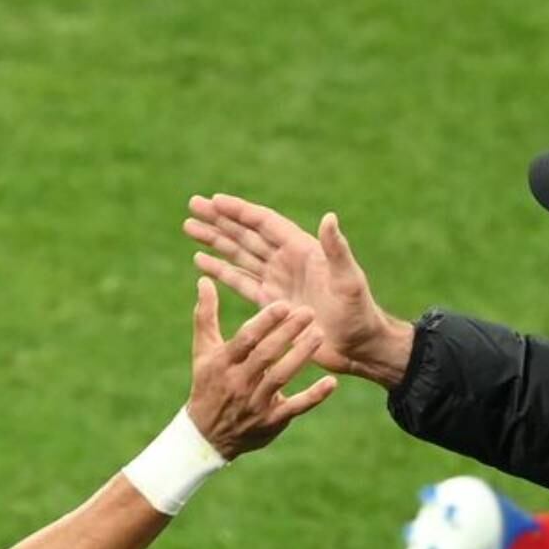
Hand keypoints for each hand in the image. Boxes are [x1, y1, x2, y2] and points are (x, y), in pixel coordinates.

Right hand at [184, 276, 336, 457]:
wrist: (207, 435)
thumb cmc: (208, 383)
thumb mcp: (203, 350)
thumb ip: (206, 315)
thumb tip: (204, 280)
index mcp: (223, 362)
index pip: (245, 338)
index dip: (264, 321)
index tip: (283, 303)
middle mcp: (239, 382)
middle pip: (266, 355)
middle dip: (287, 333)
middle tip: (309, 312)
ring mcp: (256, 403)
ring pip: (281, 377)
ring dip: (301, 356)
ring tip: (320, 335)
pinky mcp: (272, 421)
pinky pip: (295, 407)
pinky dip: (314, 396)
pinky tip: (332, 382)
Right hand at [185, 195, 414, 386]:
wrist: (358, 347)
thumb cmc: (359, 313)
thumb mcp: (349, 280)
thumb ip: (336, 250)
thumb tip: (329, 217)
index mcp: (303, 250)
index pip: (265, 223)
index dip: (240, 211)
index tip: (214, 201)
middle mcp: (287, 261)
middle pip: (247, 234)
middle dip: (220, 220)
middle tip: (192, 205)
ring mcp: (278, 281)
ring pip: (240, 254)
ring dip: (215, 241)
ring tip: (189, 227)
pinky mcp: (272, 303)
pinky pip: (242, 282)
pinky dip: (222, 271)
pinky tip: (201, 262)